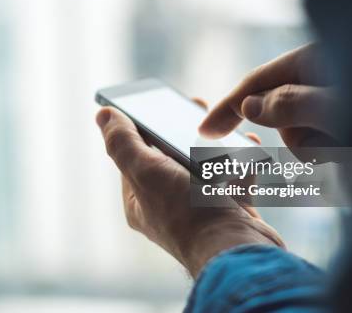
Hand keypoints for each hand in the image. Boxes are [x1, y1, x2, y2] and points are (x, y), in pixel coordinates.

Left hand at [96, 106, 283, 277]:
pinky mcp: (231, 210)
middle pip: (172, 157)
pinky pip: (234, 177)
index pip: (135, 156)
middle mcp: (168, 206)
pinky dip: (241, 159)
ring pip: (206, 165)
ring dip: (214, 141)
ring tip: (223, 122)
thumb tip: (103, 115)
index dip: (143, 127)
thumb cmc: (188, 214)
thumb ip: (123, 143)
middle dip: (182, 129)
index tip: (156, 103)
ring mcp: (200, 209)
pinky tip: (247, 143)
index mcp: (142, 201)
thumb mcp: (146, 172)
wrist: (239, 250)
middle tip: (194, 105)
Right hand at [199, 44, 339, 148]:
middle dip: (298, 135)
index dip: (228, 107)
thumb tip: (248, 107)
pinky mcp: (349, 122)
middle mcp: (321, 75)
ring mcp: (336, 100)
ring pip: (302, 134)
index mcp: (313, 58)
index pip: (256, 81)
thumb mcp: (335, 104)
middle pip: (279, 114)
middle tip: (332, 138)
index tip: (205, 130)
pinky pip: (324, 143)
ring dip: (323, 147)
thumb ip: (289, 104)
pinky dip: (339, 151)